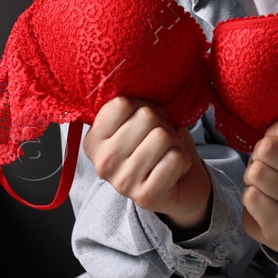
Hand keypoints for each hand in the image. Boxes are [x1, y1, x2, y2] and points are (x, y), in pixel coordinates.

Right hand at [85, 96, 209, 231]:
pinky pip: (175, 158)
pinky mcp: (146, 196)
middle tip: (162, 139)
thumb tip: (141, 81)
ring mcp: (123, 182)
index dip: (145, 104)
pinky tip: (174, 169)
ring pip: (162, 137)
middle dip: (163, 123)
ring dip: (174, 142)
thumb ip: (132, 107)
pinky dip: (183, 160)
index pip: (121, 103)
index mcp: (94, 140)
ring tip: (168, 153)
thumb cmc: (156, 148)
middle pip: (146, 117)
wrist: (179, 188)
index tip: (148, 119)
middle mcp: (102, 162)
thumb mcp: (137, 123)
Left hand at [242, 117, 277, 261]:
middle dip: (258, 157)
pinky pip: (251, 197)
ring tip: (265, 186)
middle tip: (268, 167)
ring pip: (257, 172)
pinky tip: (264, 203)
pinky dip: (249, 197)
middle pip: (268, 148)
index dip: (273, 134)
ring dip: (252, 178)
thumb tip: (274, 130)